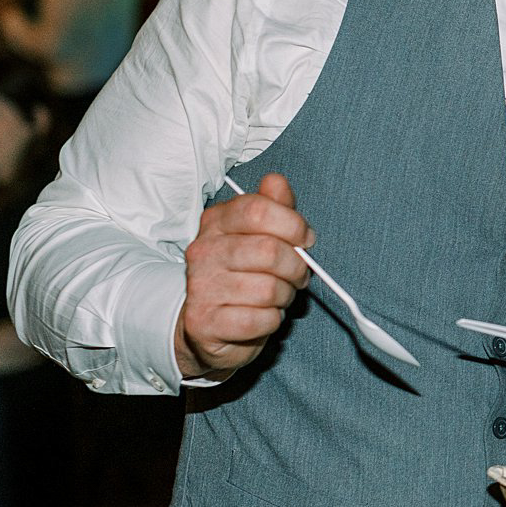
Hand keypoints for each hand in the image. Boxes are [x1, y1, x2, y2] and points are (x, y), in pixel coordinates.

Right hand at [174, 172, 313, 380]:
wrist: (211, 324)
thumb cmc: (244, 274)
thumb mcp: (261, 234)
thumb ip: (273, 206)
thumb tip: (275, 182)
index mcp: (217, 221)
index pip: (258, 209)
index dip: (293, 225)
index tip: (305, 239)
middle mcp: (204, 250)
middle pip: (269, 251)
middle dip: (296, 267)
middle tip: (296, 276)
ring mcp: (200, 286)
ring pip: (268, 289)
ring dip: (284, 296)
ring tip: (276, 297)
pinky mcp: (203, 322)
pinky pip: (260, 319)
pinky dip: (272, 320)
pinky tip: (262, 316)